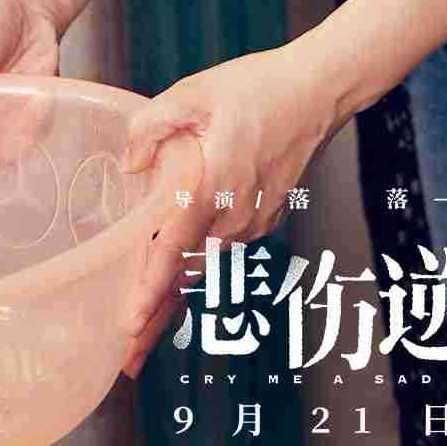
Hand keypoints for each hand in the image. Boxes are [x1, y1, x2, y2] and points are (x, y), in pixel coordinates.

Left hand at [115, 46, 341, 378]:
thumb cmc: (260, 86)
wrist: (320, 90)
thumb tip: (128, 164)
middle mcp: (235, 216)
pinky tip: (178, 262)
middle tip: (127, 359)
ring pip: (206, 262)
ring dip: (175, 290)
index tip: (128, 327)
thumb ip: (153, 126)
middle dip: (156, 318)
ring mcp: (254, 221)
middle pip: (187, 275)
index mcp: (214, 186)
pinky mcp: (264, 217)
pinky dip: (199, 258)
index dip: (149, 291)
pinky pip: (224, 243)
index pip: (174, 251)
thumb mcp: (195, 91)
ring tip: (144, 321)